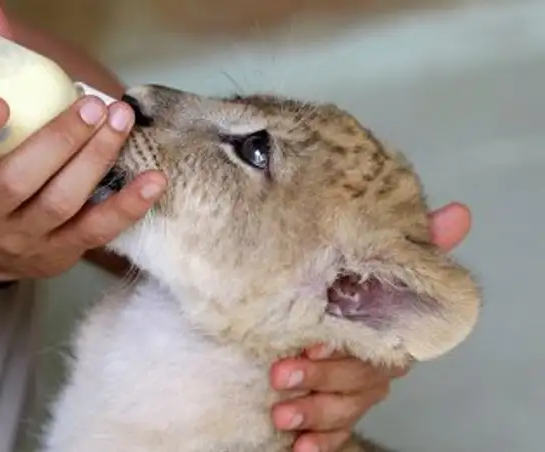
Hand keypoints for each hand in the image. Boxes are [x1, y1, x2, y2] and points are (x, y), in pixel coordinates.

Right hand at [0, 95, 165, 281]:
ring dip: (94, 161)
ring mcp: (23, 235)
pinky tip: (153, 180)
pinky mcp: (62, 250)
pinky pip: (96, 230)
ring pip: (59, 202)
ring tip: (119, 123)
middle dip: (56, 142)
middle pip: (15, 181)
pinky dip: (127, 205)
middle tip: (91, 107)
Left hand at [269, 203, 470, 451]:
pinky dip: (321, 443)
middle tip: (281, 374)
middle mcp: (375, 363)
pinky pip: (338, 433)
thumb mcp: (357, 258)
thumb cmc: (337, 284)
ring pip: (346, 408)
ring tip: (281, 412)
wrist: (303, 304)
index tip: (309, 342)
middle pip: (359, 379)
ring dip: (314, 412)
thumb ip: (412, 240)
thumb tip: (458, 213)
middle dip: (320, 378)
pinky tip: (301, 448)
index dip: (345, 348)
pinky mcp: (337, 414)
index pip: (379, 344)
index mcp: (383, 329)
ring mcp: (356, 391)